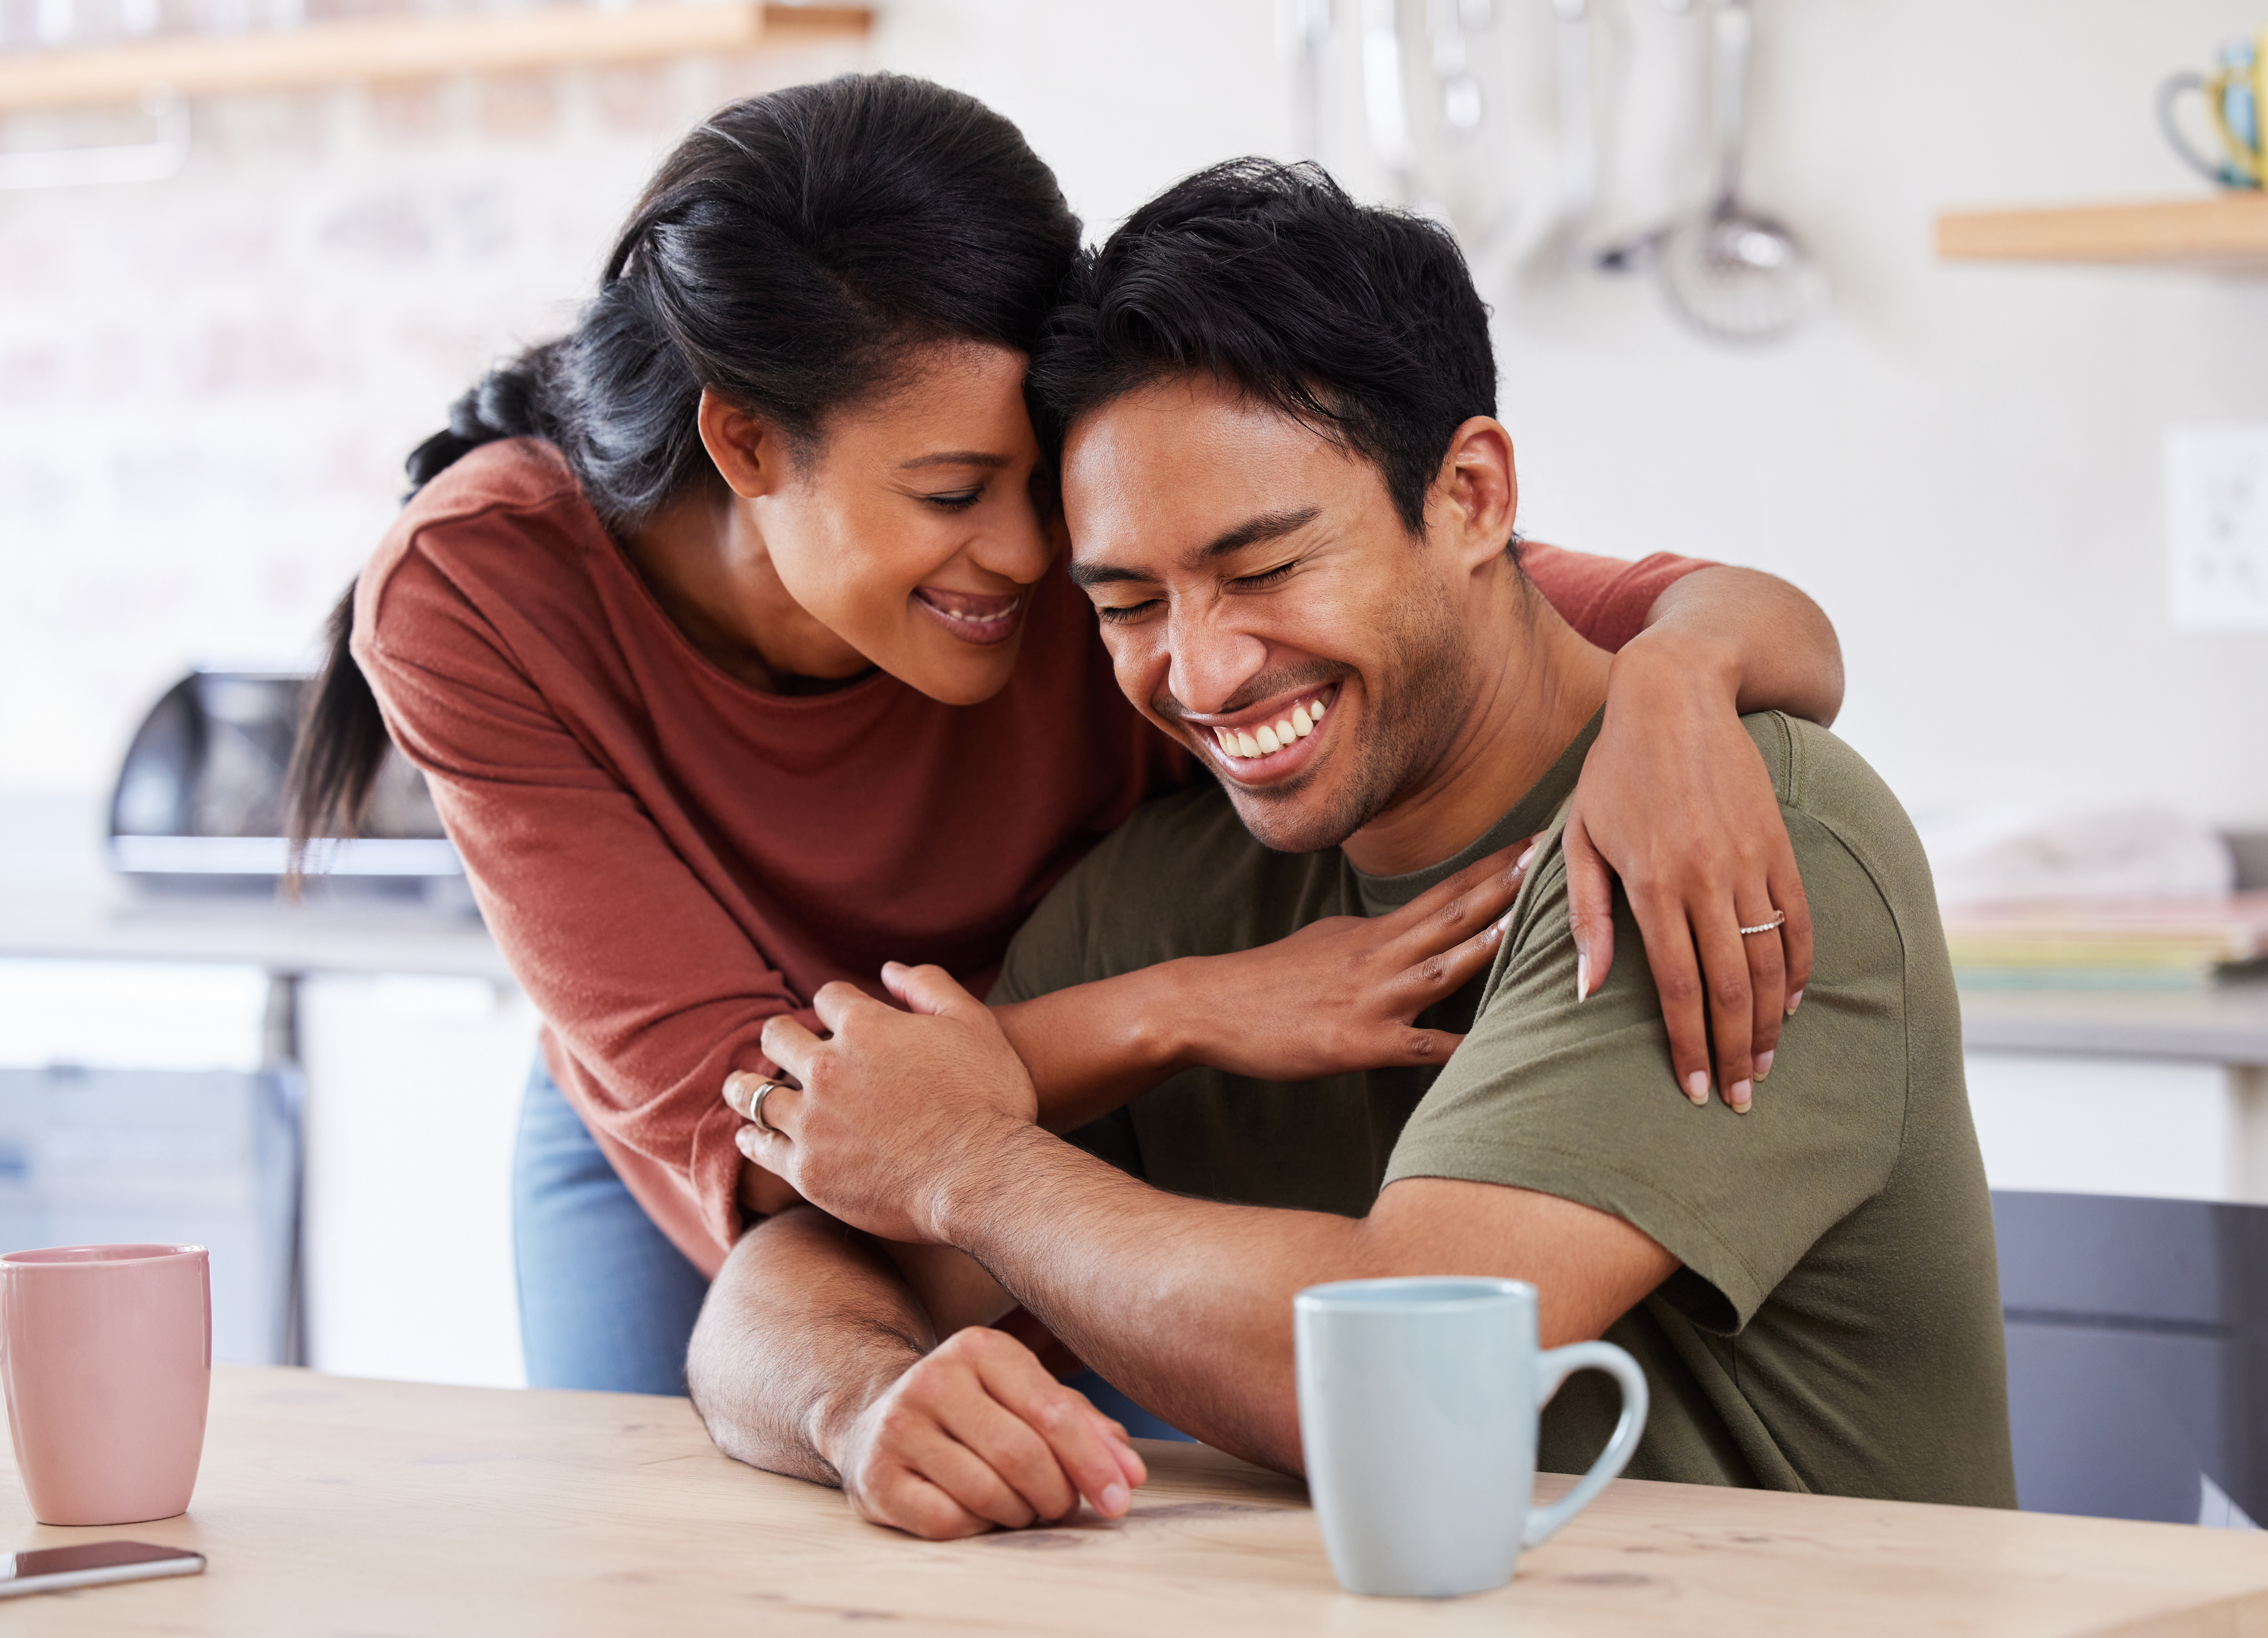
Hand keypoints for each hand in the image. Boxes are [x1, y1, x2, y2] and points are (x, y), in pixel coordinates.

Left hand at [729, 965, 1035, 1242]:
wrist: (983, 1178)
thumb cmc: (989, 1099)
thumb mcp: (974, 1024)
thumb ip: (930, 987)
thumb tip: (889, 970)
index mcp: (864, 1026)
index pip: (829, 998)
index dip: (838, 1005)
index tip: (841, 1018)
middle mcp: (826, 1068)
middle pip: (778, 1037)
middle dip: (781, 1036)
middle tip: (781, 1044)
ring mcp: (811, 1121)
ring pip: (754, 1092)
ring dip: (746, 1084)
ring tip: (742, 1084)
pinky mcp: (806, 1171)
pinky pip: (760, 1147)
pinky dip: (751, 1136)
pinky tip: (749, 1134)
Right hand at [829, 1326, 1147, 1538]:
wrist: (876, 1417)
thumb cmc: (975, 1409)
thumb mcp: (1027, 1395)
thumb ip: (1083, 1425)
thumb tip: (1130, 1473)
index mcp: (979, 1347)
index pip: (1052, 1413)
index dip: (1093, 1462)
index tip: (1120, 1499)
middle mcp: (933, 1379)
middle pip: (1021, 1457)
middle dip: (1057, 1494)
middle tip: (1063, 1506)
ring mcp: (898, 1428)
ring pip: (987, 1493)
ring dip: (1020, 1514)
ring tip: (1022, 1506)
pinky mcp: (877, 1478)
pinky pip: (949, 1522)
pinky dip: (978, 1527)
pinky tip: (980, 1512)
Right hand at [1177, 839, 1536, 1079]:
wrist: (1210, 1005)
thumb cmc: (1269, 979)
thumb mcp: (1328, 940)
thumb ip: (1377, 937)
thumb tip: (1415, 931)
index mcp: (1375, 932)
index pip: (1446, 891)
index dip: (1494, 868)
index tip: (1536, 842)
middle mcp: (1380, 957)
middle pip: (1453, 916)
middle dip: (1506, 888)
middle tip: (1554, 859)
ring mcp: (1372, 1000)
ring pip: (1441, 967)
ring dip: (1487, 945)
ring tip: (1531, 923)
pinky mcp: (1359, 1044)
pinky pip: (1418, 1046)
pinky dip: (1454, 1046)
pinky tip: (1490, 1049)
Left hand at [1564, 636, 1813, 1113]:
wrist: (1678, 696)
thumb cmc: (1615, 772)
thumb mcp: (1581, 838)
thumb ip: (1586, 918)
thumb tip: (1586, 992)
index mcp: (1654, 884)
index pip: (1678, 987)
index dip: (1688, 1044)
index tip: (1695, 1090)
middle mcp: (1707, 878)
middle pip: (1732, 987)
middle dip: (1737, 1052)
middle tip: (1740, 1099)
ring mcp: (1751, 862)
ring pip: (1771, 962)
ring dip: (1771, 1024)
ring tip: (1765, 1066)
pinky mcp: (1780, 846)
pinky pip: (1799, 922)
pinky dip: (1800, 970)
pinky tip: (1790, 1004)